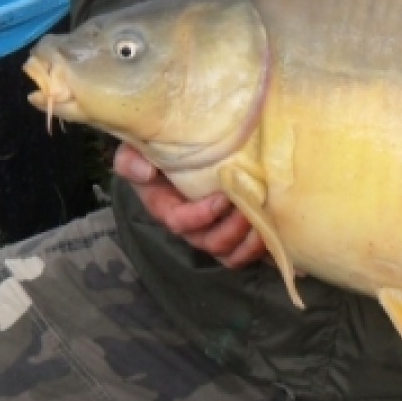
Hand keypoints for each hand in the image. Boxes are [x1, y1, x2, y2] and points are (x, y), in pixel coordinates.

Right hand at [113, 143, 264, 268]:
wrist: (183, 147)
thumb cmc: (159, 150)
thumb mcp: (135, 150)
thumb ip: (130, 160)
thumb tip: (146, 172)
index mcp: (165, 207)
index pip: (179, 222)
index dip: (201, 216)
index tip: (222, 198)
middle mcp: (190, 225)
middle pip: (209, 243)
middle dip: (230, 230)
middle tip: (248, 207)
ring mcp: (212, 230)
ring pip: (229, 253)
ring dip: (247, 241)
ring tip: (262, 218)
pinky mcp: (233, 230)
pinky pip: (244, 252)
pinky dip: (258, 248)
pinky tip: (270, 228)